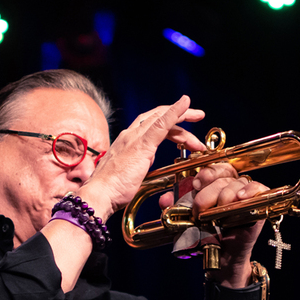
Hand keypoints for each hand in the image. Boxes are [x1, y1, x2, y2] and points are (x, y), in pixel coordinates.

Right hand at [79, 96, 204, 217]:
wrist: (100, 194)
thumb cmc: (111, 190)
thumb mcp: (127, 174)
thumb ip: (137, 165)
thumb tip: (146, 163)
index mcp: (126, 142)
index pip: (149, 124)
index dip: (166, 120)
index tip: (181, 123)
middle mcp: (130, 136)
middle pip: (158, 117)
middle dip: (179, 115)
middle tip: (197, 116)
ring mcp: (135, 139)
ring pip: (162, 118)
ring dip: (183, 116)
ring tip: (198, 116)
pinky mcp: (142, 145)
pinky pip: (162, 124)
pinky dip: (175, 112)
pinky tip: (186, 105)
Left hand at [160, 163, 268, 287]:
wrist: (223, 258)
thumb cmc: (208, 237)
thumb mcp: (187, 220)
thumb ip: (176, 208)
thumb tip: (165, 200)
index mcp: (216, 185)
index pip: (215, 168)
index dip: (206, 172)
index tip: (196, 183)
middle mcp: (232, 187)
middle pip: (224, 176)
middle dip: (210, 191)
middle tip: (201, 208)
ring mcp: (247, 195)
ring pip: (238, 183)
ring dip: (226, 195)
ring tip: (220, 210)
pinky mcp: (260, 204)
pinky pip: (259, 189)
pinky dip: (250, 190)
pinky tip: (241, 197)